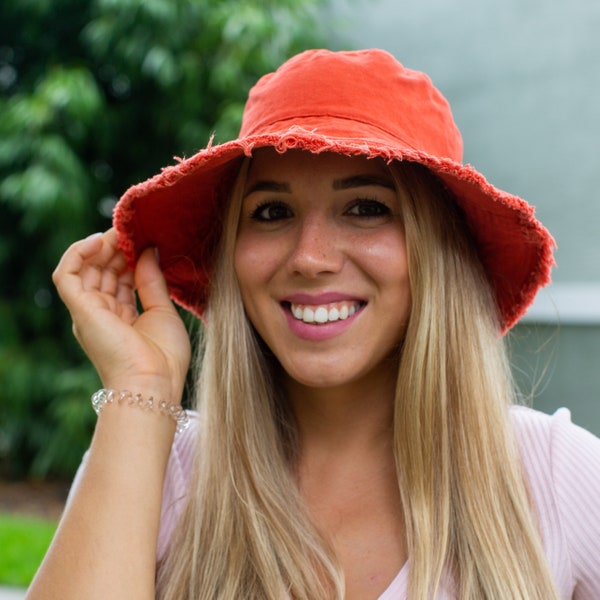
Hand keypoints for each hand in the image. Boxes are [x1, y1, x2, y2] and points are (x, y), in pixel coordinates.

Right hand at [53, 228, 190, 401]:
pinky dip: (78, 253)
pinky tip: (100, 241)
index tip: (146, 241)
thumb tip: (149, 249)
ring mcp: (88, 312)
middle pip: (103, 272)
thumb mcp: (162, 311)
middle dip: (118, 249)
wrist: (153, 383)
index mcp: (121, 319)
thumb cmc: (163, 357)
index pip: (120, 279)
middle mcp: (101, 314)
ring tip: (122, 233)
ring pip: (86, 269)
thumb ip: (152, 280)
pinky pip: (67, 274)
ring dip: (102, 247)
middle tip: (135, 231)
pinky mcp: (79, 309)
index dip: (130, 258)